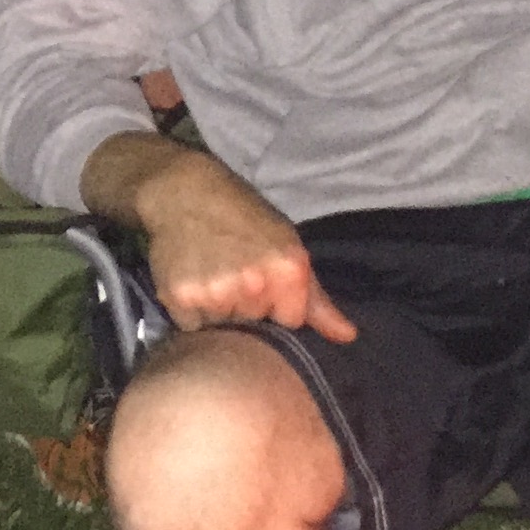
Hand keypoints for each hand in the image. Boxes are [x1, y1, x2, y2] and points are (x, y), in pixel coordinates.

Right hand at [137, 155, 356, 341]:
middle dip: (246, 308)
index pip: (291, 321)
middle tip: (232, 270)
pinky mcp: (180, 299)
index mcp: (289, 270)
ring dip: (218, 312)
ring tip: (210, 274)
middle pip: (255, 327)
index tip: (261, 277)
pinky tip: (191, 281)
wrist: (184, 192)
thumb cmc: (243, 217)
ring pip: (223, 330)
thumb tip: (349, 337)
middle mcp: (255, 284)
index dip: (276, 304)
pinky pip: (192, 328)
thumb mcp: (287, 246)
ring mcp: (216, 293)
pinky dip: (191, 312)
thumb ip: (317, 299)